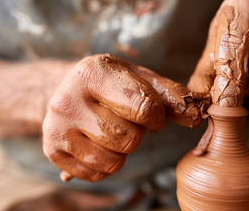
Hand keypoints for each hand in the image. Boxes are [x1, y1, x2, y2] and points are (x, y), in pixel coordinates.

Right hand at [42, 54, 206, 181]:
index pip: (143, 107)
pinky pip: (96, 175)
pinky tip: (100, 144)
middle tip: (129, 121)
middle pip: (128, 138)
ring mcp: (56, 128)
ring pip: (113, 161)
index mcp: (92, 73)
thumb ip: (169, 94)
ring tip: (114, 131)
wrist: (65, 88)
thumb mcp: (137, 77)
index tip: (153, 113)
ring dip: (123, 151)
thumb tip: (196, 115)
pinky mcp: (52, 151)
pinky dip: (107, 164)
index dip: (158, 116)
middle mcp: (68, 100)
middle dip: (139, 133)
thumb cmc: (109, 83)